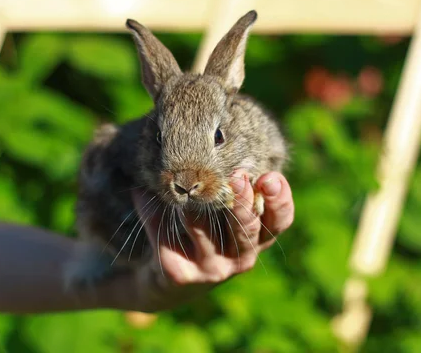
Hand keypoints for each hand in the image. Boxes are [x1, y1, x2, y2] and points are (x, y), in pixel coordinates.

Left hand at [131, 169, 293, 311]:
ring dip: (191, 201)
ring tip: (183, 180)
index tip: (271, 177)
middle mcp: (240, 257)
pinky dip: (150, 212)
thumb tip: (219, 141)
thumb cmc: (201, 232)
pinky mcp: (181, 274)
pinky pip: (165, 235)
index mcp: (257, 238)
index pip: (279, 220)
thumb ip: (232, 186)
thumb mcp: (222, 212)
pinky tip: (140, 193)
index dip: (279, 199)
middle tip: (238, 176)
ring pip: (202, 228)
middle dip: (242, 200)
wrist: (164, 279)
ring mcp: (212, 269)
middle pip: (247, 228)